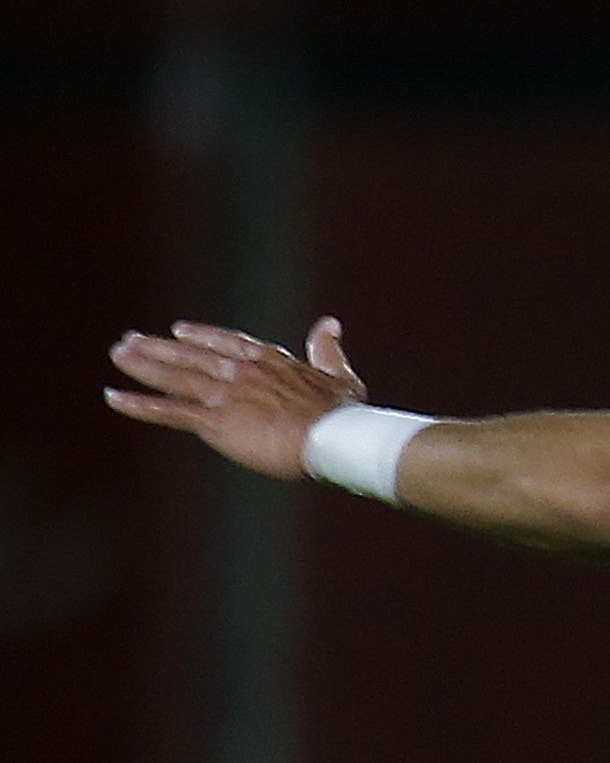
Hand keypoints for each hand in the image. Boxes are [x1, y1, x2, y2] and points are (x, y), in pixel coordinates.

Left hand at [105, 315, 362, 480]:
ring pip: (175, 376)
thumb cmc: (343, 413)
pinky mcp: (214, 420)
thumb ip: (327, 349)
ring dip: (143, 365)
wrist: (334, 438)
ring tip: (118, 355)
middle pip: (191, 355)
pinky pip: (168, 411)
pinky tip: (113, 397)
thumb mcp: (339, 374)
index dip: (201, 336)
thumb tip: (330, 324)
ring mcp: (224, 394)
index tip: (179, 330)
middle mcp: (239, 370)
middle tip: (130, 340)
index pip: (226, 342)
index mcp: (268, 360)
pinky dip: (139, 404)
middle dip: (159, 347)